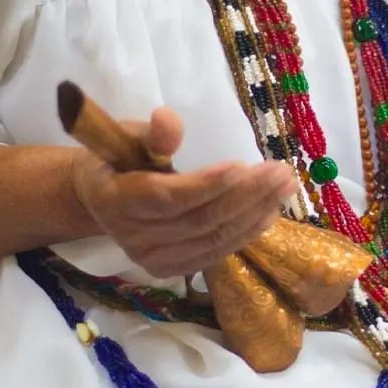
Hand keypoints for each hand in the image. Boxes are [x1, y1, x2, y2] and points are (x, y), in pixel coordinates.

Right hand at [72, 108, 298, 276]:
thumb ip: (152, 134)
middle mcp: (133, 238)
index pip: (168, 198)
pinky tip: (269, 213)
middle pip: (199, 220)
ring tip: (285, 189)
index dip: (207, 185)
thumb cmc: (119, 159)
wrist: (102, 201)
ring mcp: (152, 260)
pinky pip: (214, 253)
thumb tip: (168, 118)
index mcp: (117, 200)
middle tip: (282, 172)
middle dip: (247, 195)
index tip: (243, 166)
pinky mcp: (171, 270)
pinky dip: (245, 234)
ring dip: (255, 214)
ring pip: (213, 239)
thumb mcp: (129, 137)